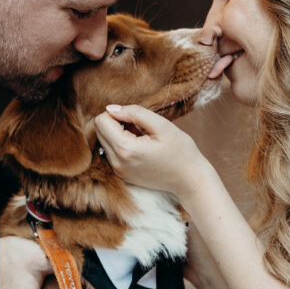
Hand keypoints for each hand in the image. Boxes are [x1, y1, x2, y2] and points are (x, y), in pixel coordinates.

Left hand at [94, 104, 210, 202]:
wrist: (190, 180)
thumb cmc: (181, 151)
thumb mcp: (162, 125)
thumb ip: (134, 113)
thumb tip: (110, 108)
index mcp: (126, 149)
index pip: (101, 121)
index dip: (118, 114)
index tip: (136, 120)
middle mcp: (117, 163)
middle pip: (98, 131)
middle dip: (116, 123)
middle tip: (139, 127)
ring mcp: (118, 171)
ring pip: (103, 141)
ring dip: (118, 134)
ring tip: (141, 138)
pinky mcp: (121, 175)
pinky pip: (111, 152)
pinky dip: (122, 145)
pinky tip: (140, 148)